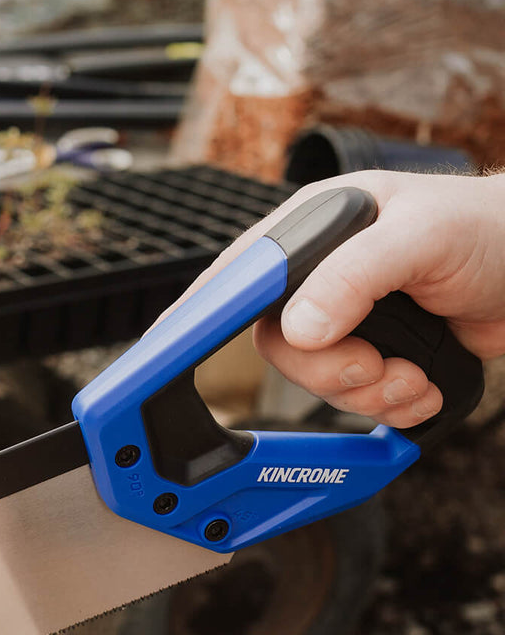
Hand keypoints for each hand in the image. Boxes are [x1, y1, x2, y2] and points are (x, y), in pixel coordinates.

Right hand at [181, 170, 504, 429]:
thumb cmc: (491, 229)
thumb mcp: (421, 237)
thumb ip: (354, 276)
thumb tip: (298, 328)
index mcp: (312, 231)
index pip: (237, 275)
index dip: (197, 315)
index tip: (162, 349)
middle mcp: (318, 278)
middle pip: (276, 347)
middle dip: (329, 370)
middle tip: (375, 363)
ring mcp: (343, 321)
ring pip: (314, 381)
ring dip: (368, 392)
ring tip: (413, 373)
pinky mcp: (371, 356)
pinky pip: (352, 399)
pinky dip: (390, 405)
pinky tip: (422, 383)